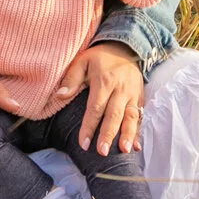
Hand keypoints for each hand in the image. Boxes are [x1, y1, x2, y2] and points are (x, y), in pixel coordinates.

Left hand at [52, 41, 142, 155]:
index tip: (83, 143)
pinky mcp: (140, 97)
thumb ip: (71, 79)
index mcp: (104, 81)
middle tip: (101, 152)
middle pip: (114, 115)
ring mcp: (132, 94)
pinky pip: (139, 116)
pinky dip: (137, 131)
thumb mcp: (82, 60)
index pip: (95, 108)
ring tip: (123, 151)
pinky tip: (136, 146)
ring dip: (127, 135)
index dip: (89, 126)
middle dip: (108, 135)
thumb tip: (59, 96)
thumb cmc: (99, 57)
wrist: (125, 46)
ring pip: (130, 117)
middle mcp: (120, 89)